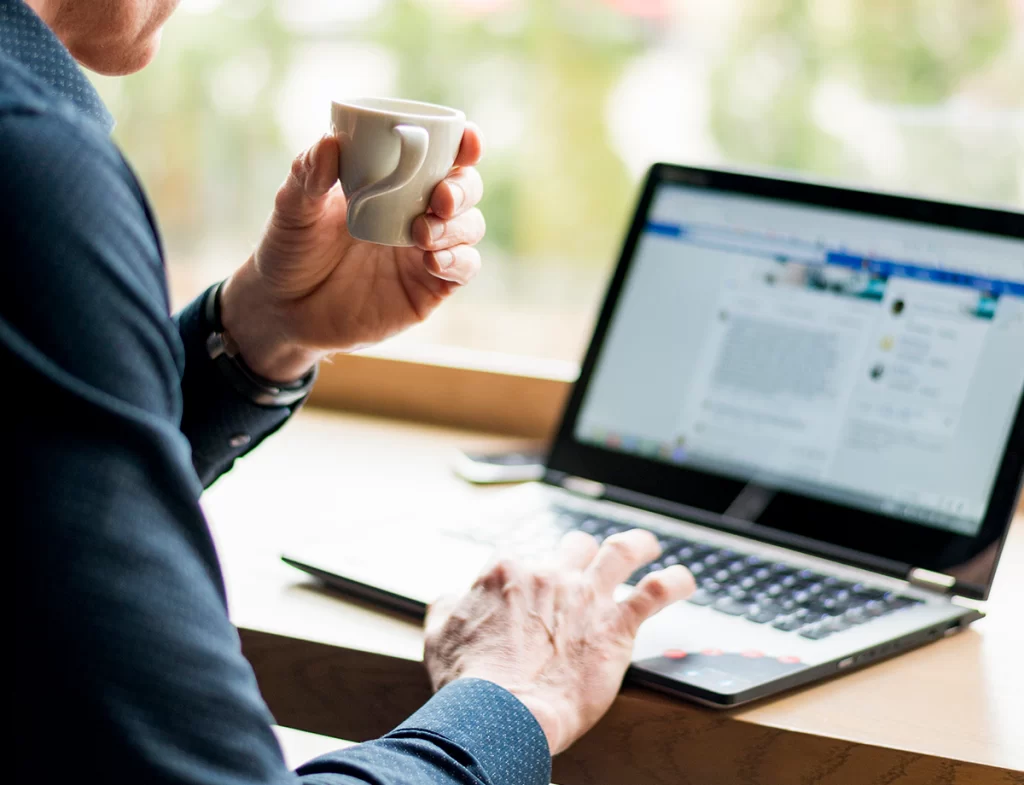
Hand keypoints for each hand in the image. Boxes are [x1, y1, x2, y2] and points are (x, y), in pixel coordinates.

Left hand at [219, 126, 485, 381]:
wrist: (284, 309)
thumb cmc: (290, 249)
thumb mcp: (292, 207)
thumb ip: (309, 174)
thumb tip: (330, 142)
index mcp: (393, 182)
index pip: (442, 155)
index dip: (464, 144)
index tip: (466, 140)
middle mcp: (417, 212)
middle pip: (466, 189)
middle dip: (463, 188)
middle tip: (439, 197)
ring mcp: (425, 251)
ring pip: (469, 228)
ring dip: (457, 226)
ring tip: (421, 233)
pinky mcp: (428, 289)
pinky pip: (463, 270)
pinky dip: (458, 261)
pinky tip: (433, 260)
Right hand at [424, 530, 695, 754]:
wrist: (500, 712)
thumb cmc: (468, 681)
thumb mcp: (440, 634)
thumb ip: (449, 606)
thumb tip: (454, 597)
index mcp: (506, 573)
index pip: (521, 560)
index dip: (527, 578)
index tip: (530, 595)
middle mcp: (548, 575)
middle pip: (572, 547)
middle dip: (579, 554)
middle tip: (587, 566)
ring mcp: (585, 597)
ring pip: (619, 551)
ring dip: (637, 544)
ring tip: (647, 545)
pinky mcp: (615, 626)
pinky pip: (656, 593)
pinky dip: (674, 582)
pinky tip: (683, 580)